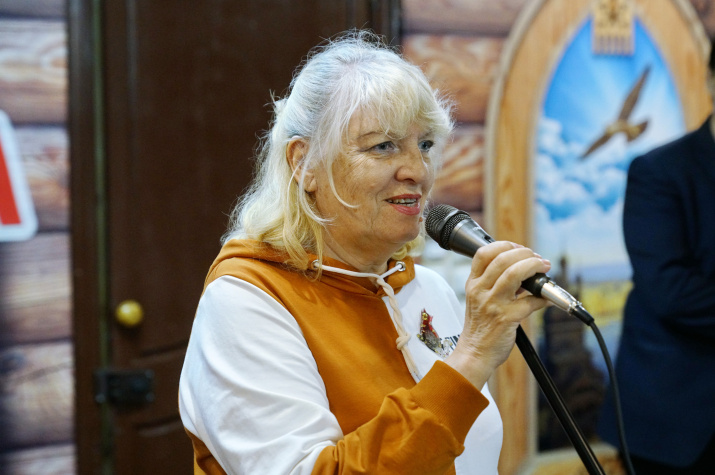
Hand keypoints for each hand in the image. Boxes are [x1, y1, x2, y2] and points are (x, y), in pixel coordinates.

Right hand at [444, 241, 550, 388]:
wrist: (475, 353)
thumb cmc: (480, 327)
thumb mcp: (478, 299)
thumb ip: (494, 283)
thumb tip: (523, 270)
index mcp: (473, 284)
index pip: (483, 253)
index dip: (504, 245)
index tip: (519, 248)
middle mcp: (480, 291)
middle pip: (503, 259)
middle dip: (525, 254)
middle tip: (538, 259)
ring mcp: (492, 304)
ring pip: (515, 274)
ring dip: (534, 267)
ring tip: (544, 268)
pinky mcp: (506, 319)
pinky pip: (530, 301)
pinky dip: (543, 297)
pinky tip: (546, 298)